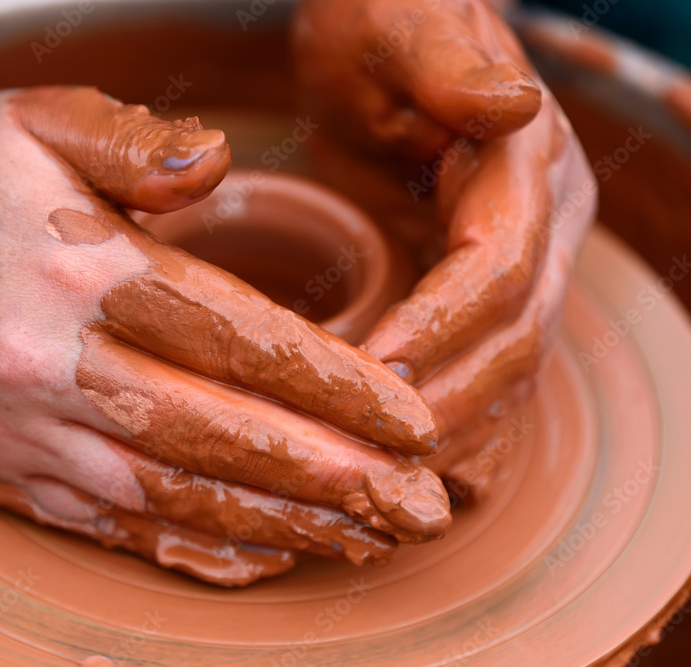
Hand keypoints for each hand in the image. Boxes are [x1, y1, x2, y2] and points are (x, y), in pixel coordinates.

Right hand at [0, 85, 449, 585]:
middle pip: (213, 436)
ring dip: (274, 523)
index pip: (235, 341)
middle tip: (422, 505)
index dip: (334, 388)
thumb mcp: (51, 117)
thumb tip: (216, 164)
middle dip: (330, 478)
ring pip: (166, 494)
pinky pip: (103, 524)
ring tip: (365, 540)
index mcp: (76, 269)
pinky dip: (188, 545)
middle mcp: (45, 363)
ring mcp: (15, 430)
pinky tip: (257, 556)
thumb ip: (140, 145)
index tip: (413, 422)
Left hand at [293, 0, 596, 442]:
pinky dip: (451, 413)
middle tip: (364, 450)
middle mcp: (545, 221)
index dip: (437, 332)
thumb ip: (449, 67)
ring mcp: (527, 257)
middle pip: (514, 339)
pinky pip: (486, 364)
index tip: (366, 376)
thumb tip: (513, 108)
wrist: (384, 28)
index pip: (498, 273)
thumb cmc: (379, 21)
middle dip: (442, 399)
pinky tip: (402, 453)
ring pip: (509, 367)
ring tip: (380, 472)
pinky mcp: (490, 283)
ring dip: (449, 426)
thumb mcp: (401, 27)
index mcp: (529, 165)